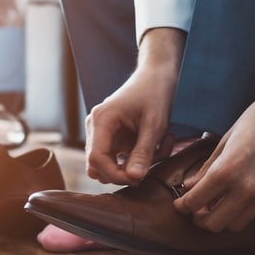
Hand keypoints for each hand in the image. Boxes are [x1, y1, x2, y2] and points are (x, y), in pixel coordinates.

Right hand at [85, 28, 184, 184]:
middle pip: (97, 165)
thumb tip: (133, 178)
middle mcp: (96, 127)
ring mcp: (103, 133)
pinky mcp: (113, 137)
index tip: (136, 179)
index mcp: (101, 120)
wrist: (158, 75)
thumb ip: (143, 152)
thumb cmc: (155, 93)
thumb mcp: (154, 124)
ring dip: (133, 167)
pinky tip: (158, 146)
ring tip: (159, 152)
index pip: (95, 159)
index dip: (113, 174)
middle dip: (123, 173)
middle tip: (148, 170)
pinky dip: (138, 159)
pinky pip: (120, 158)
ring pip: (110, 165)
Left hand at [174, 56, 254, 231]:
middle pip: (213, 224)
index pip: (195, 202)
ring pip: (235, 225)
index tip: (180, 203)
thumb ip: (206, 168)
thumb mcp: (225, 140)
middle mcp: (245, 189)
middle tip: (194, 209)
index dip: (183, 206)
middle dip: (199, 219)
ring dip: (221, 220)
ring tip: (214, 206)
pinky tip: (233, 198)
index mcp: (226, 171)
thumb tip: (189, 186)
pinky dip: (239, 212)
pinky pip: (253, 214)